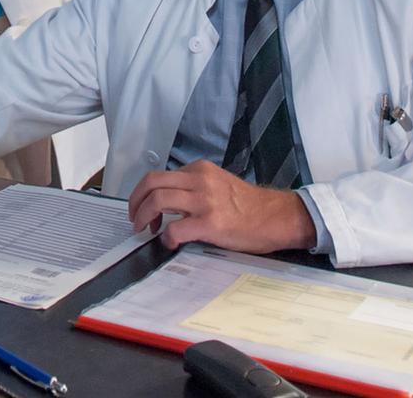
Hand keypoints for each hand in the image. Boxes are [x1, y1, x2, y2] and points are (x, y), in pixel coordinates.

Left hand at [127, 160, 318, 253]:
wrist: (277, 217)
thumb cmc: (248, 206)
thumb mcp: (218, 185)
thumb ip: (193, 187)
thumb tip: (166, 203)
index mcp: (200, 170)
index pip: (159, 176)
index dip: (144, 193)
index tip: (144, 208)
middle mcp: (200, 181)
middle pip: (152, 183)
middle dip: (135, 202)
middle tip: (135, 218)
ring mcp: (205, 201)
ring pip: (158, 201)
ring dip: (144, 217)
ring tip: (145, 229)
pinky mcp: (211, 223)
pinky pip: (176, 228)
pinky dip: (166, 237)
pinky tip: (170, 242)